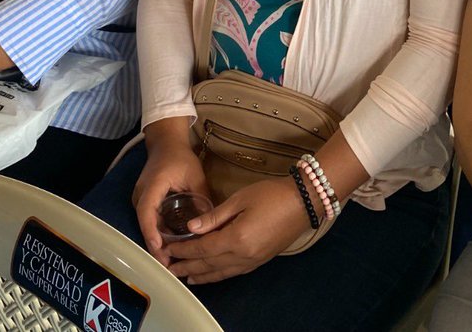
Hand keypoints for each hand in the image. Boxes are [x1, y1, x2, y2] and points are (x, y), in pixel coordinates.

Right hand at [132, 142, 209, 266]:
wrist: (166, 143)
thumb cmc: (180, 157)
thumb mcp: (195, 176)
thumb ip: (201, 198)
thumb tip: (211, 225)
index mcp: (153, 186)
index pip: (147, 212)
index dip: (152, 232)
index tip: (160, 249)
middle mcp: (142, 195)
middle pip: (145, 224)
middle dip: (156, 246)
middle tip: (169, 266)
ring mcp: (142, 199)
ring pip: (147, 225)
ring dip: (157, 243)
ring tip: (170, 263)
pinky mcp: (146, 203)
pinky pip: (151, 222)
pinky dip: (159, 235)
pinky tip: (170, 247)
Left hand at [163, 176, 313, 283]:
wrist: (303, 202)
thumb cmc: (272, 194)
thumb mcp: (240, 199)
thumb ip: (214, 216)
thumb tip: (191, 227)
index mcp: (236, 238)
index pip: (202, 248)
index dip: (184, 250)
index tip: (168, 249)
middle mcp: (243, 255)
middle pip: (208, 265)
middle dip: (187, 266)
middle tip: (169, 267)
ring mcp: (252, 261)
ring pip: (220, 273)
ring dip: (200, 275)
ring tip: (184, 276)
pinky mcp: (260, 261)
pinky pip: (233, 273)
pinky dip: (218, 275)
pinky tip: (211, 274)